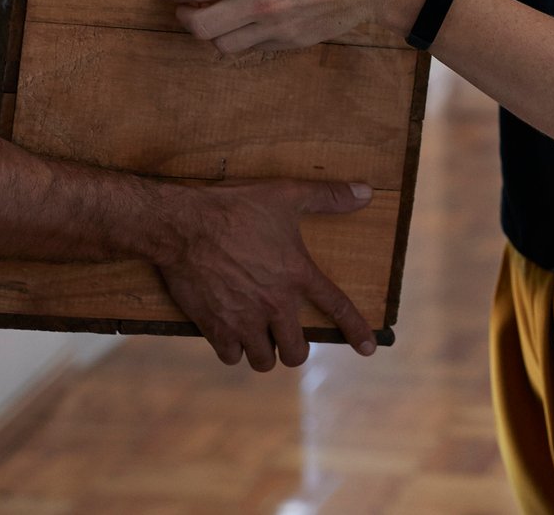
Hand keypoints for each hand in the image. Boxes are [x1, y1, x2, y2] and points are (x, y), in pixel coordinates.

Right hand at [158, 178, 379, 369]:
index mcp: (297, 274)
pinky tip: (232, 336)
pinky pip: (231, 357)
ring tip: (260, 340)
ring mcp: (245, 320)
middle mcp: (275, 304)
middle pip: (296, 351)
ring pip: (264, 361)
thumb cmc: (235, 207)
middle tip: (286, 338)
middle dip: (295, 349)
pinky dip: (233, 350)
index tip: (369, 349)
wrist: (184, 225)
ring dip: (265, 353)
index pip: (337, 307)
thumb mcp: (286, 194)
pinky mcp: (215, 327)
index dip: (356, 330)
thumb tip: (367, 192)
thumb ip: (328, 196)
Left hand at [160, 0, 441, 54]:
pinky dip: (238, 39)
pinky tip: (243, 23)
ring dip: (209, 33)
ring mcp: (275, 27)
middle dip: (184, 17)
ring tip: (211, 17)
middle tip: (183, 8)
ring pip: (222, 45)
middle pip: (201, 26)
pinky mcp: (290, 42)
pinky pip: (251, 48)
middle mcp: (259, 3)